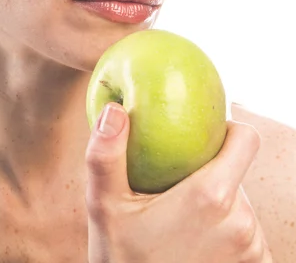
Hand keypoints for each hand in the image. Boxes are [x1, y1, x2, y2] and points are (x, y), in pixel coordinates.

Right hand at [85, 102, 272, 262]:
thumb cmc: (122, 260)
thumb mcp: (104, 207)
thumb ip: (106, 156)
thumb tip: (113, 111)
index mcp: (211, 197)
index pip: (246, 140)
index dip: (228, 131)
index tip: (202, 139)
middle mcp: (242, 223)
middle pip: (236, 173)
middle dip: (208, 175)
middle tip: (173, 192)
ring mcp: (253, 250)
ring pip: (240, 204)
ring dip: (217, 207)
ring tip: (180, 223)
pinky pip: (246, 234)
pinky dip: (227, 233)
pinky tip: (195, 245)